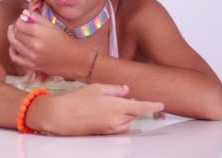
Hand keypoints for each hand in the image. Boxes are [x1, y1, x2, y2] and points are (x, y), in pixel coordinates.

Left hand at [7, 9, 87, 78]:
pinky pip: (15, 58)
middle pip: (16, 34)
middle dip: (15, 27)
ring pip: (14, 45)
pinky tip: (14, 46)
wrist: (73, 59)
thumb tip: (24, 13)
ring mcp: (32, 57)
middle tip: (18, 25)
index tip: (22, 19)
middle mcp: (35, 45)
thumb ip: (37, 18)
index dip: (19, 20)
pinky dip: (12, 51)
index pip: (20, 25)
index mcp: (40, 33)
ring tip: (14, 33)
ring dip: (12, 37)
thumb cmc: (64, 41)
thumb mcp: (52, 26)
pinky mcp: (32, 66)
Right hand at [26, 83, 164, 135]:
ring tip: (113, 104)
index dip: (152, 106)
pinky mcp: (104, 133)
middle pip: (134, 114)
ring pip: (127, 122)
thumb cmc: (75, 100)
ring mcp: (110, 128)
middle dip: (134, 107)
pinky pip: (118, 128)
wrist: (60, 116)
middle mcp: (115, 119)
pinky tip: (107, 113)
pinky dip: (118, 121)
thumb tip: (126, 89)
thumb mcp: (96, 88)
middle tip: (127, 98)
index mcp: (116, 106)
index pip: (140, 107)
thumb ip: (114, 89)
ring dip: (126, 114)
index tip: (161, 105)